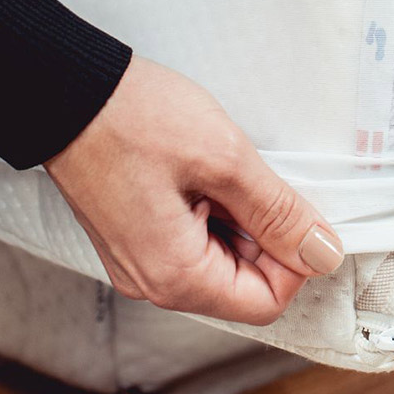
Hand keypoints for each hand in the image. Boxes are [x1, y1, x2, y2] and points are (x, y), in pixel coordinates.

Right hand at [45, 55, 342, 324]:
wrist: (72, 90)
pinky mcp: (141, 233)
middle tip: (254, 178)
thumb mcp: (224, 160)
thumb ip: (278, 213)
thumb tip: (321, 252)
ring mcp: (144, 258)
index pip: (266, 303)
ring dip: (242, 215)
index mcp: (175, 276)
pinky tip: (208, 169)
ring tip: (224, 168)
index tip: (298, 212)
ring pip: (224, 256)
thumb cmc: (134, 118)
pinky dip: (217, 206)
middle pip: (244, 282)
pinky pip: (197, 237)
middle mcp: (154, 280)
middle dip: (266, 232)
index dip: (294, 259)